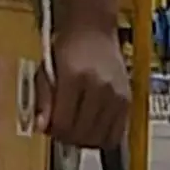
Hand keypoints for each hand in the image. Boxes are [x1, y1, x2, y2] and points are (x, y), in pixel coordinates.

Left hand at [43, 14, 133, 153]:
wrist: (94, 29)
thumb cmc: (67, 48)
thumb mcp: (46, 69)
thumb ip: (43, 99)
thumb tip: (41, 128)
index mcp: (75, 77)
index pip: (64, 122)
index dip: (53, 131)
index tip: (49, 127)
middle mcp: (99, 87)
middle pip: (81, 133)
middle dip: (67, 137)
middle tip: (61, 128)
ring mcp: (117, 95)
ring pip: (99, 137)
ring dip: (84, 140)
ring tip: (77, 128)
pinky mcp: (128, 100)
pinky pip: (117, 134)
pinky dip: (103, 137)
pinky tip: (93, 128)